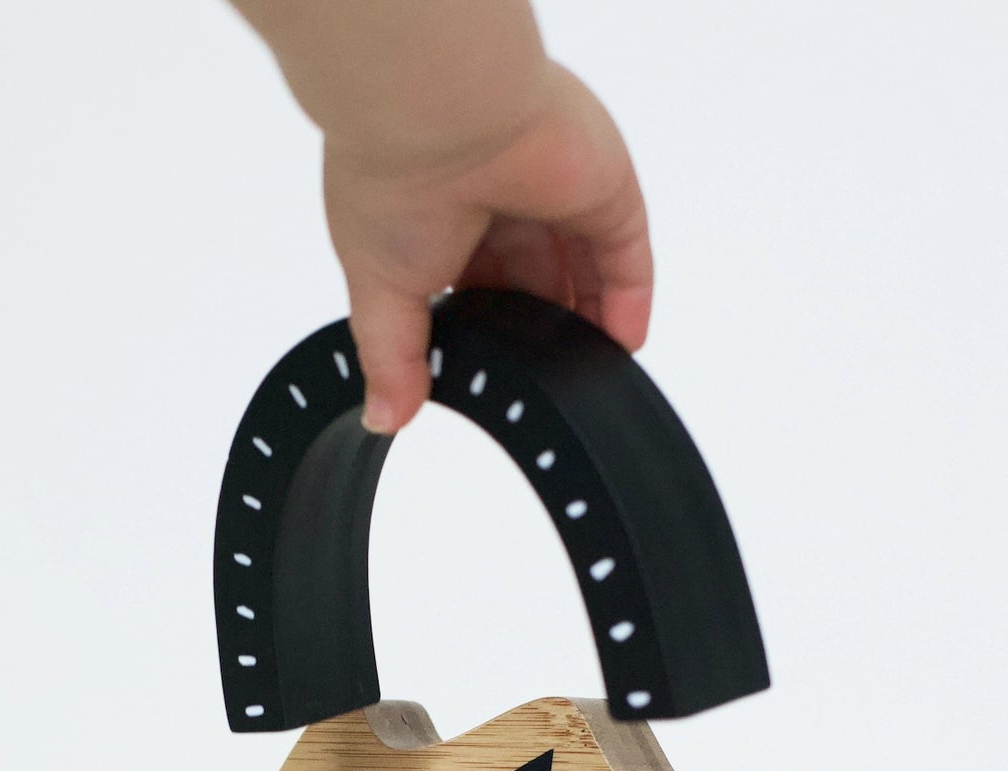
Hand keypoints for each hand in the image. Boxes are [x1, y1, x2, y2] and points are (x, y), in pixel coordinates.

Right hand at [325, 62, 653, 432]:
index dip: (484, 332)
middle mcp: (500, 201)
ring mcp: (556, 194)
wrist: (441, 114)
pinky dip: (628, 303)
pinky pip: (627, 255)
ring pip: (583, 270)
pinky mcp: (604, 191)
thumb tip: (384, 419)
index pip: (474, 287)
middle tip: (536, 383)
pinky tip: (620, 347)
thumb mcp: (379, 294)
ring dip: (585, 324)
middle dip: (535, 332)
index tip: (486, 377)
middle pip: (533, 281)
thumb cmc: (392, 183)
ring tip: (581, 377)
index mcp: (441, 221)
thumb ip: (391, 358)